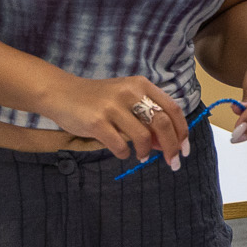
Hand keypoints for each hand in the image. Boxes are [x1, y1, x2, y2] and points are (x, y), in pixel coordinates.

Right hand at [41, 74, 188, 164]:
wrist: (62, 93)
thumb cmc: (98, 100)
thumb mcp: (126, 101)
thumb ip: (146, 118)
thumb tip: (167, 144)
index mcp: (141, 85)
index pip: (173, 109)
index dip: (182, 131)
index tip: (185, 149)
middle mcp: (130, 92)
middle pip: (163, 123)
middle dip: (172, 146)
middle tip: (172, 162)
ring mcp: (113, 106)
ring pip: (143, 136)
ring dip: (146, 151)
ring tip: (142, 157)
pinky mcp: (97, 121)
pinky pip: (120, 145)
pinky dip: (125, 154)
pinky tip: (122, 152)